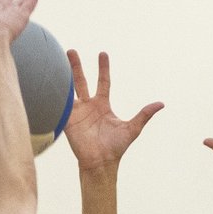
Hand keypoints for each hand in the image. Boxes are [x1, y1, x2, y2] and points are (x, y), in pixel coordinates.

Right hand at [65, 51, 163, 172]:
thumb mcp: (132, 128)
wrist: (100, 162)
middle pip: (81, 81)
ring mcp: (77, 112)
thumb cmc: (115, 148)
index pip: (103, 82)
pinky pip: (60, 103)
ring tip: (55, 59)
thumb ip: (144, 115)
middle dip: (76, 66)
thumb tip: (161, 104)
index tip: (103, 54)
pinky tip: (50, 80)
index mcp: (102, 105)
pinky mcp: (67, 119)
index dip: (103, 68)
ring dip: (63, 75)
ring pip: (68, 89)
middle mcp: (88, 106)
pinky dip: (56, 93)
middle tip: (71, 51)